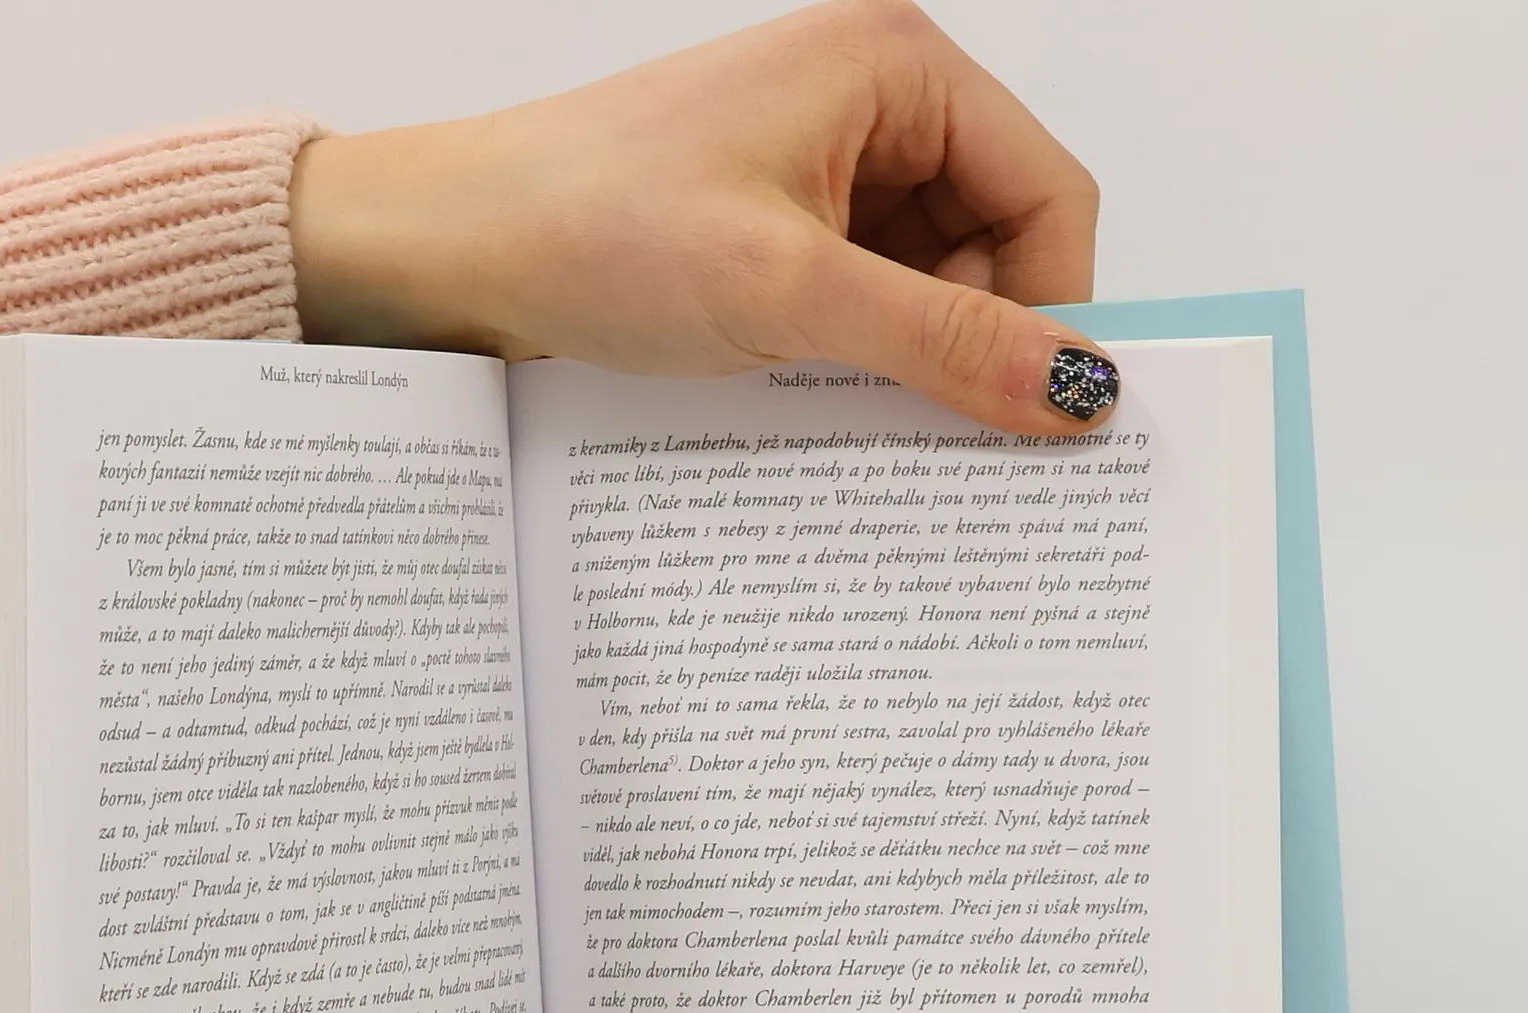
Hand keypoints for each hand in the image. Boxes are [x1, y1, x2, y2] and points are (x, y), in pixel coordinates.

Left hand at [290, 0, 1114, 431]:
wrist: (450, 252)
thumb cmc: (595, 227)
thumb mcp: (791, 292)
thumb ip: (945, 341)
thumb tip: (1076, 389)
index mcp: (895, 68)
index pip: (1045, 191)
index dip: (1050, 304)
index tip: (1033, 413)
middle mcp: (870, 103)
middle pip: (995, 239)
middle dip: (976, 336)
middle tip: (939, 429)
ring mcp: (820, 167)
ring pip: (928, 279)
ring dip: (912, 355)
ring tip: (850, 408)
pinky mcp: (775, 226)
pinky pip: (862, 297)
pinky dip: (860, 356)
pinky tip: (819, 395)